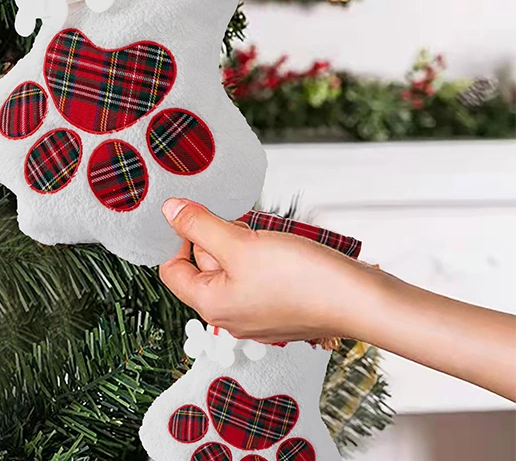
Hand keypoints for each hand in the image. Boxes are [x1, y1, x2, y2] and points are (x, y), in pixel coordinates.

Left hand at [158, 198, 365, 342]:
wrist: (358, 300)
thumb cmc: (300, 278)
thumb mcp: (238, 242)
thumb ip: (199, 225)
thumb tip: (168, 210)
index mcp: (211, 306)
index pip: (172, 270)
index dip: (180, 240)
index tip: (200, 218)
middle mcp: (230, 316)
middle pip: (203, 267)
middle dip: (218, 239)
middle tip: (242, 227)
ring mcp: (257, 315)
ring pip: (233, 268)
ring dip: (243, 245)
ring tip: (265, 239)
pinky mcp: (280, 309)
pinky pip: (257, 276)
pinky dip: (263, 258)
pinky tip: (282, 250)